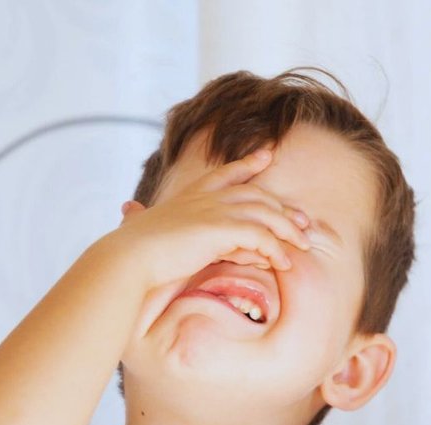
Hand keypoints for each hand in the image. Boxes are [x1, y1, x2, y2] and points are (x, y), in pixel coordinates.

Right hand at [100, 147, 315, 333]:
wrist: (129, 258)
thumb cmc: (130, 247)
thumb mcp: (140, 227)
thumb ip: (139, 217)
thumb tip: (127, 208)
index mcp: (190, 195)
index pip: (225, 172)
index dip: (248, 163)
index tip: (267, 155)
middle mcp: (206, 197)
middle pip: (257, 195)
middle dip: (283, 208)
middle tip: (304, 221)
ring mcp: (215, 210)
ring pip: (266, 214)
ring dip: (288, 231)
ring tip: (303, 247)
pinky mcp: (221, 229)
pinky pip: (261, 237)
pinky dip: (275, 250)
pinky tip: (284, 263)